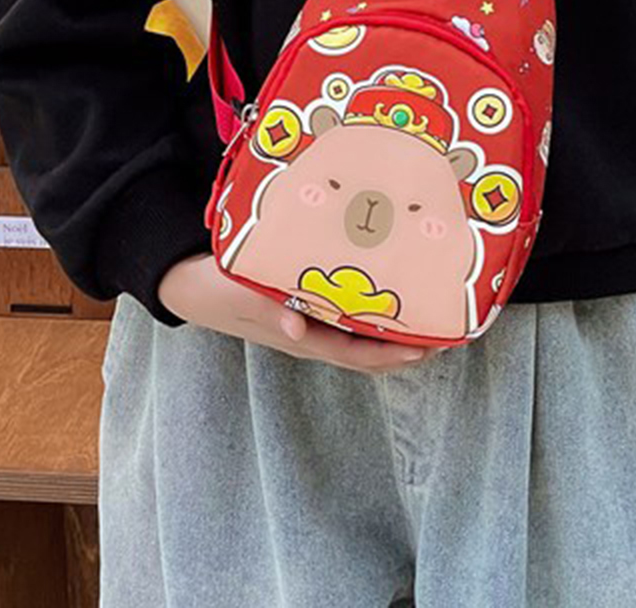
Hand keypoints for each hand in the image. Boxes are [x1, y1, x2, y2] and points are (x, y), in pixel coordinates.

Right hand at [156, 252, 428, 374]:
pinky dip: (370, 306)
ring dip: (393, 328)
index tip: (425, 348)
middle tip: (446, 331)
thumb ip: (269, 311)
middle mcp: (311, 332)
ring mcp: (309, 319)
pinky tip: (389, 288)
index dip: (390, 354)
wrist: (189, 280)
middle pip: (367, 348)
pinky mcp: (305, 303)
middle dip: (405, 345)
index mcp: (300, 336)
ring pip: (360, 331)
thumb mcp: (241, 297)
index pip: (355, 353)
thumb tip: (297, 331)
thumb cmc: (217, 288)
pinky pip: (345, 311)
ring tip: (430, 311)